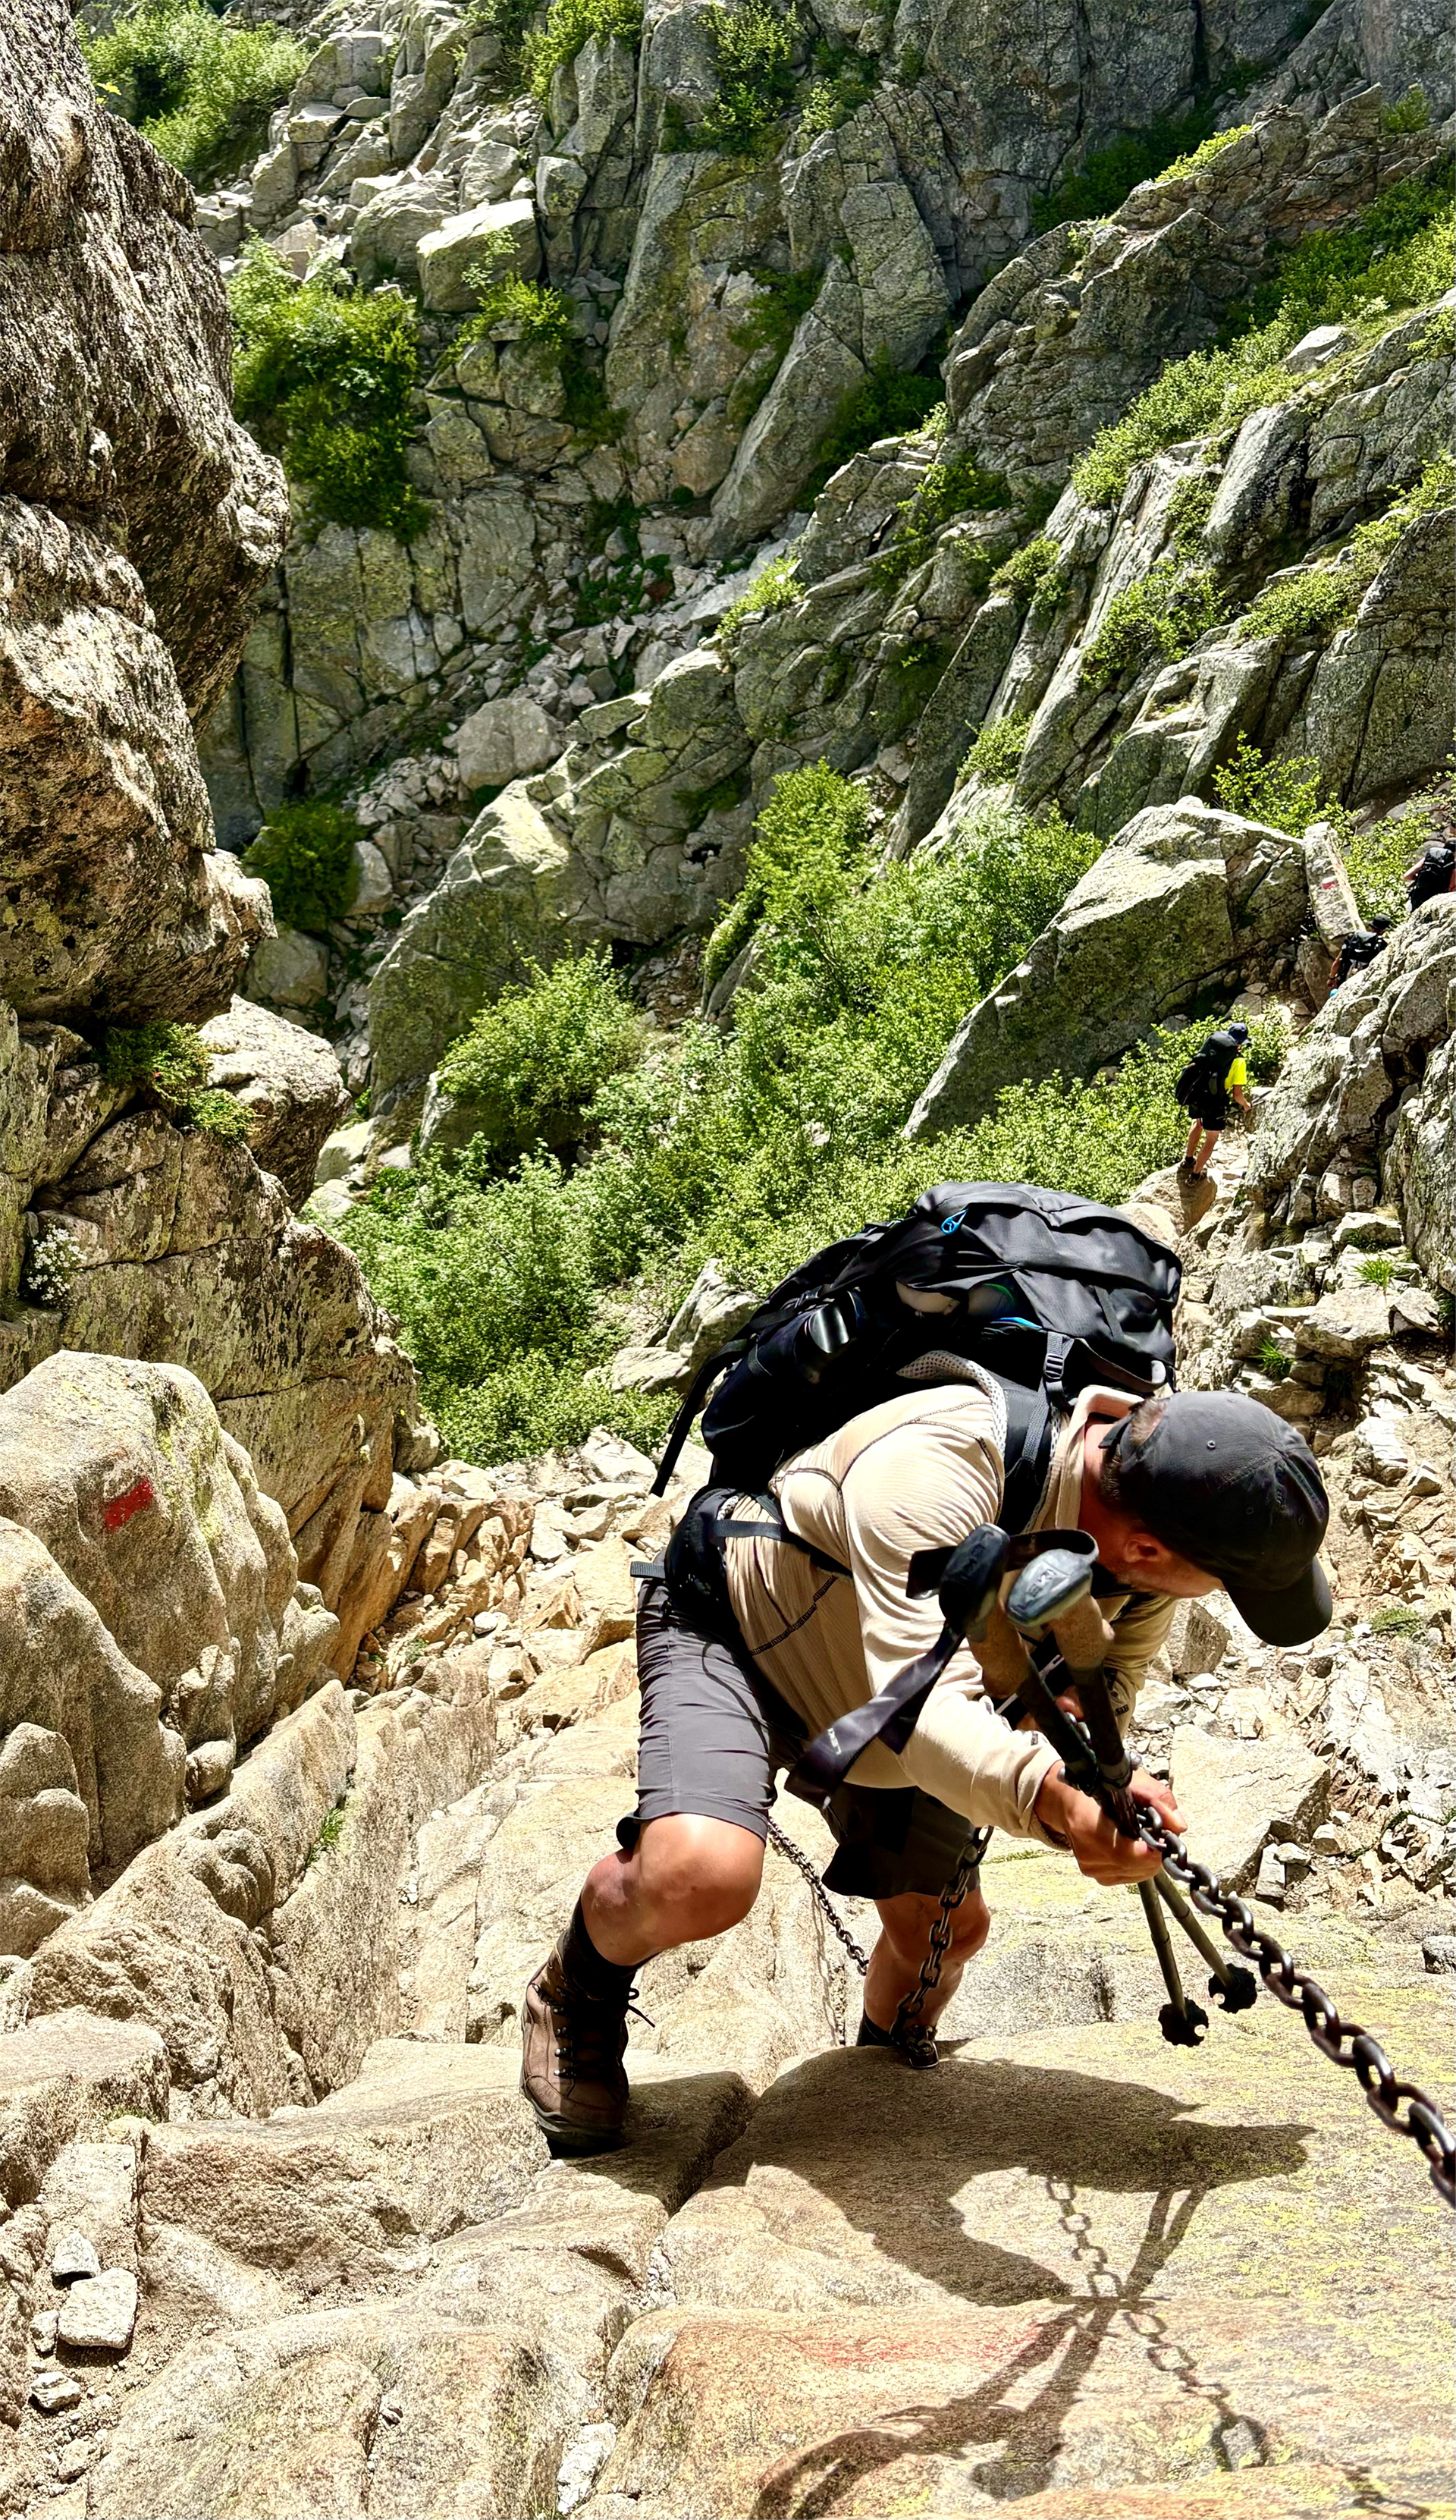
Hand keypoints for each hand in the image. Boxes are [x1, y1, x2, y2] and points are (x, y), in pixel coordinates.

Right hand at [1035, 1763, 1184, 1884]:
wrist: (1067, 1800)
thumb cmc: (1098, 1787)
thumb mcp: (1131, 1781)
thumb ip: (1157, 1799)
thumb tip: (1178, 1827)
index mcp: (1090, 1827)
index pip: (1130, 1854)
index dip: (1153, 1848)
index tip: (1161, 1834)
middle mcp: (1088, 1853)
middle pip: (1138, 1867)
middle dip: (1153, 1852)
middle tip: (1151, 1831)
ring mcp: (1090, 1867)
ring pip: (1136, 1874)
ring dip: (1145, 1858)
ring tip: (1138, 1836)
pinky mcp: (1094, 1874)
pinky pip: (1127, 1877)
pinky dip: (1135, 1863)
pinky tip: (1130, 1845)